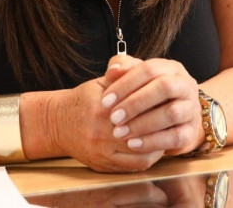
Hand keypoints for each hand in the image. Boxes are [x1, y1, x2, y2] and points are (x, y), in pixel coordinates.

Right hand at [49, 73, 163, 172]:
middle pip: (141, 131)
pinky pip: (133, 166)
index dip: (156, 105)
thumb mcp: (102, 81)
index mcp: (102, 108)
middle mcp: (100, 132)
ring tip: (167, 132)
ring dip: (157, 143)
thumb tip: (144, 67)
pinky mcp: (102, 165)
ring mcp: (101, 151)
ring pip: (140, 152)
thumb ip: (124, 72)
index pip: (138, 108)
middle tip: (174, 118)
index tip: (169, 100)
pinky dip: (148, 157)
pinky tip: (155, 146)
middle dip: (159, 125)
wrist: (58, 123)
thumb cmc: (85, 99)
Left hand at [101, 54, 204, 156]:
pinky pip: (174, 137)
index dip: (126, 84)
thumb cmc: (150, 95)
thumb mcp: (138, 79)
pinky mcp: (190, 132)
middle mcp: (186, 86)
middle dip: (135, 103)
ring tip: (120, 133)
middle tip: (113, 118)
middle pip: (164, 87)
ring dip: (142, 124)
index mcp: (172, 68)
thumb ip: (124, 69)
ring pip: (171, 113)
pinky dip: (152, 142)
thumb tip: (112, 71)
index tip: (105, 101)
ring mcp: (191, 109)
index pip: (150, 69)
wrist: (177, 120)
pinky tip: (132, 144)